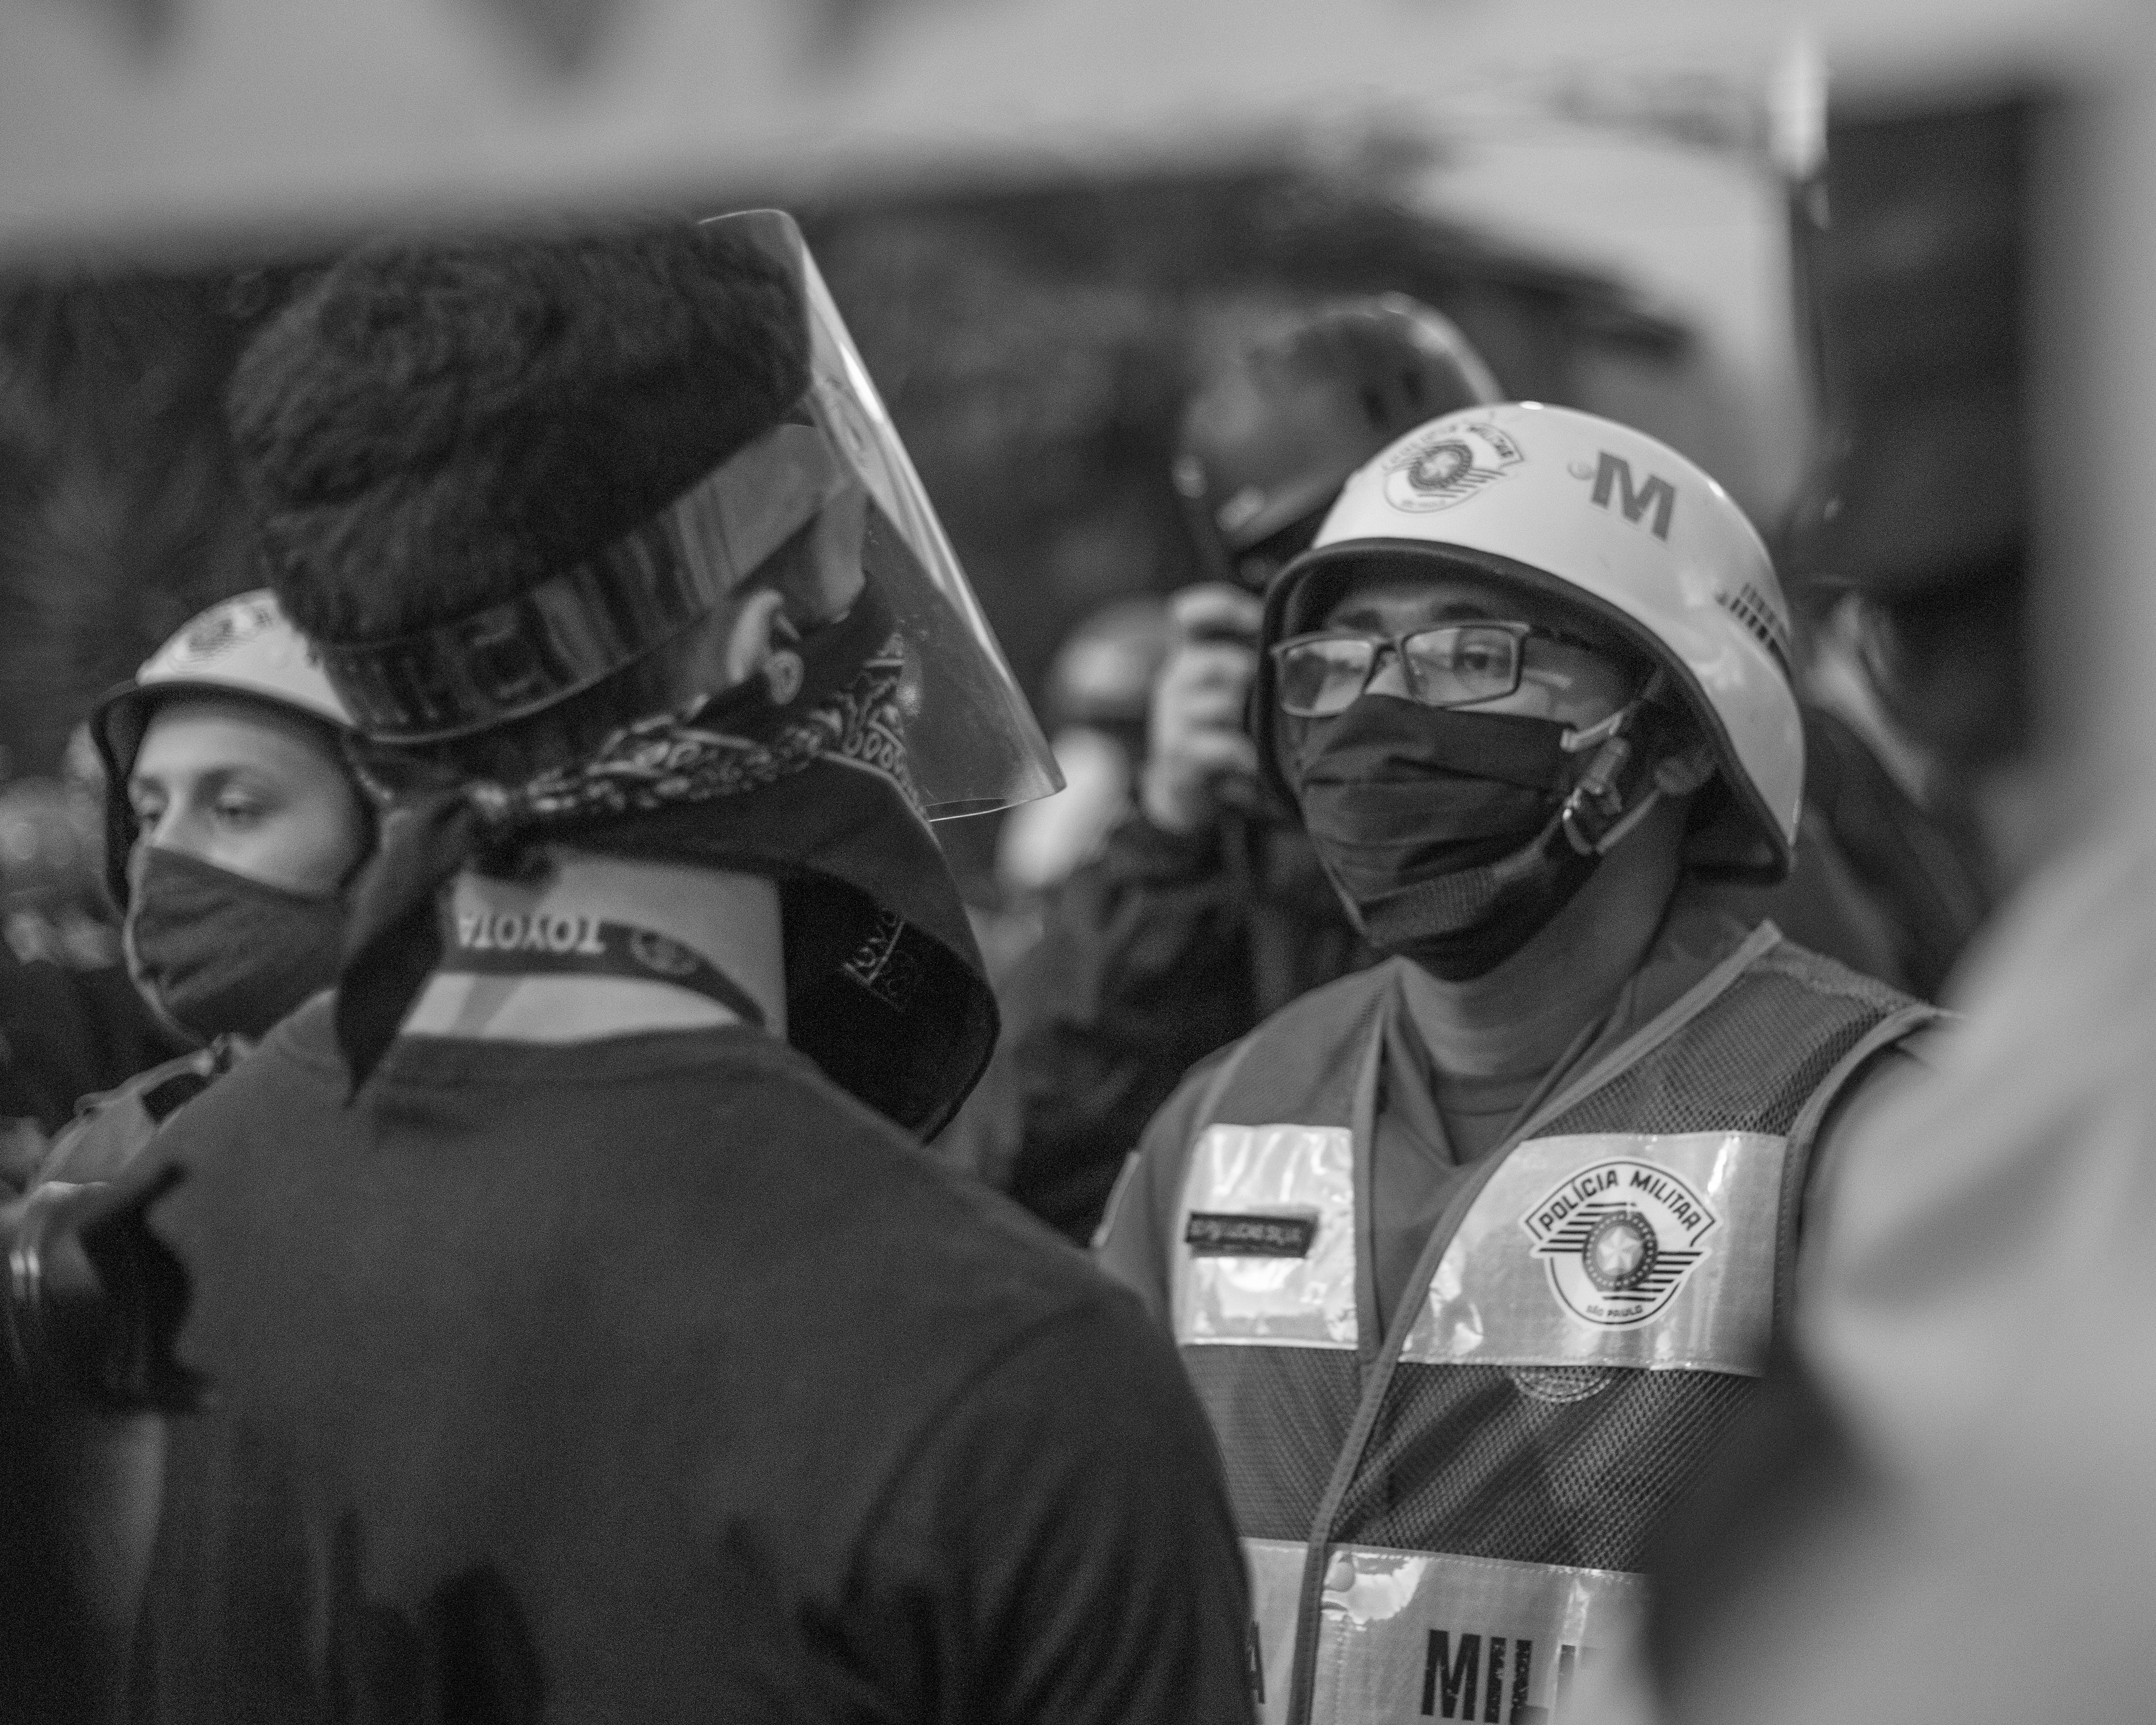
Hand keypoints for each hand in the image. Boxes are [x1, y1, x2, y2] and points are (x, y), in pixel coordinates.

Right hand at [1139, 585, 1263, 836]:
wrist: (1187, 784)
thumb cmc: (1224, 725)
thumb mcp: (1237, 686)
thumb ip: (1262, 659)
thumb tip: (1325, 640)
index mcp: (1193, 653)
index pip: (1191, 614)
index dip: (1223, 609)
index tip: (1257, 618)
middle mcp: (1177, 678)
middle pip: (1210, 662)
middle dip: (1246, 675)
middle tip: (1265, 691)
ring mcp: (1172, 717)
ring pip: (1219, 704)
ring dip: (1247, 718)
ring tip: (1260, 730)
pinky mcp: (1178, 753)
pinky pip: (1221, 747)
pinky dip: (1245, 755)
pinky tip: (1253, 761)